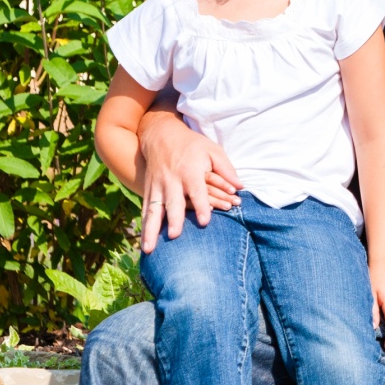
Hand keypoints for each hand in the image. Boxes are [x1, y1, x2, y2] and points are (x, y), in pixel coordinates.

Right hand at [138, 113, 240, 252]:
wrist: (161, 135)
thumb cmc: (193, 145)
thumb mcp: (213, 150)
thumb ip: (226, 169)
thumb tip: (241, 187)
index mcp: (190, 170)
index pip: (197, 190)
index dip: (201, 206)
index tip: (205, 222)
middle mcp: (171, 179)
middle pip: (173, 202)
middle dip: (174, 219)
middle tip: (175, 236)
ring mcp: (157, 185)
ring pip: (153, 209)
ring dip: (151, 230)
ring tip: (148, 249)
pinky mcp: (148, 189)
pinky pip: (145, 209)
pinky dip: (144, 226)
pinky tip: (144, 242)